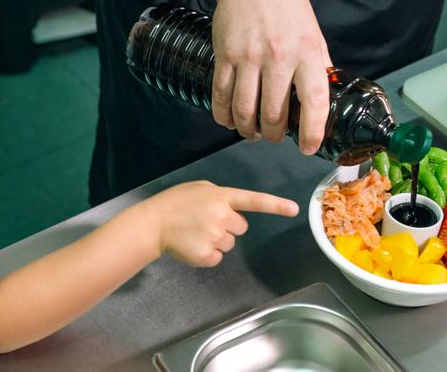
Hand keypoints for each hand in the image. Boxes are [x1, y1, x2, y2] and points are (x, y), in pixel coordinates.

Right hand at [136, 181, 298, 266]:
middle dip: (227, 226)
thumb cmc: (175, 203)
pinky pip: (217, 257)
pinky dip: (207, 254)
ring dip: (216, 240)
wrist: (152, 223)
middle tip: (205, 222)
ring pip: (229, 244)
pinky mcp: (207, 255)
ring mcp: (215, 236)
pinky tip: (192, 244)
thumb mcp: (200, 188)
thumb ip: (220, 196)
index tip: (294, 209)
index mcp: (221, 196)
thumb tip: (231, 208)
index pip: (254, 201)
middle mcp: (222, 215)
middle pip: (240, 228)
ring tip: (195, 232)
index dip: (275, 206)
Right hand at [210, 0, 331, 154]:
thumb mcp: (313, 33)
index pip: (313, 101)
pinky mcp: (225, 55)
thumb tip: (323, 98)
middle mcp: (278, 57)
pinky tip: (229, 121)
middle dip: (274, 135)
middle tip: (275, 137)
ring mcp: (248, 57)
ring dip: (248, 130)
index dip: (312, 131)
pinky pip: (221, 95)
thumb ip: (318, 66)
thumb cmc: (286, 5)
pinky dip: (224, 116)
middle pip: (273, 114)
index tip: (309, 147)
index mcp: (306, 53)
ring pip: (244, 110)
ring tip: (252, 133)